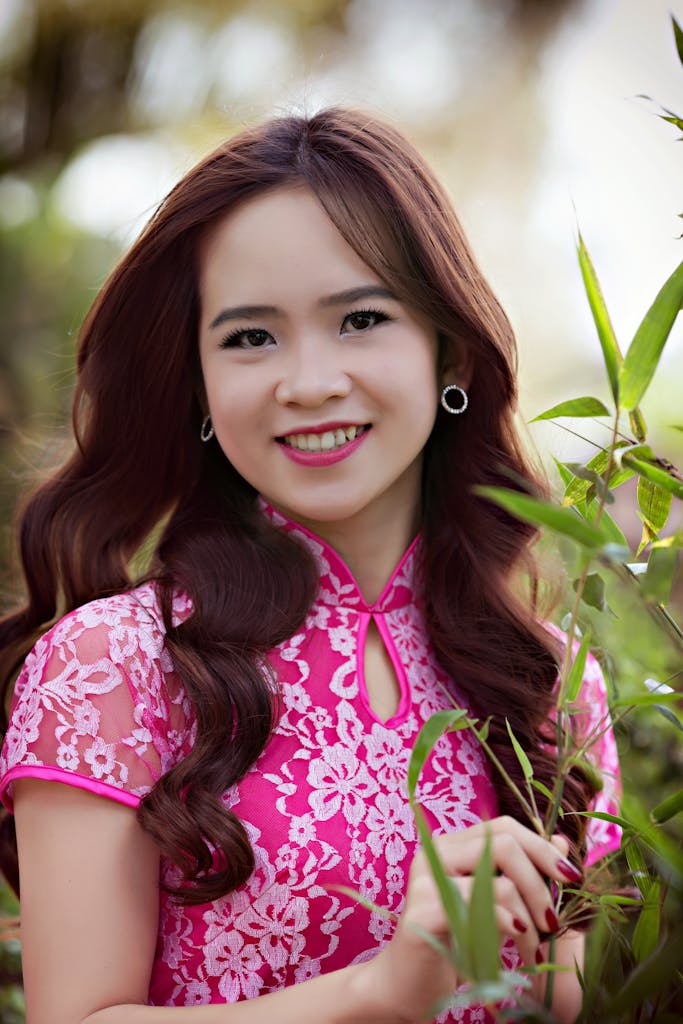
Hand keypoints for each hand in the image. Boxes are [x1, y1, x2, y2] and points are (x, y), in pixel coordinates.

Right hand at [352, 816, 582, 1023]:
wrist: (410, 984)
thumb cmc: (457, 942)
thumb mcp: (496, 904)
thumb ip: (524, 873)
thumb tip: (560, 842)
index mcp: (452, 844)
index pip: (504, 827)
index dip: (541, 848)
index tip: (571, 878)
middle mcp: (436, 853)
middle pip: (503, 844)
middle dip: (539, 884)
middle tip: (552, 922)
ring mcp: (425, 880)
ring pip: (497, 882)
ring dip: (528, 919)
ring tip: (533, 948)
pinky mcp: (422, 913)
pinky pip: (478, 910)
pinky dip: (507, 925)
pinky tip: (516, 943)